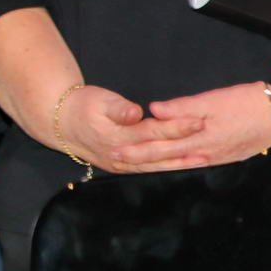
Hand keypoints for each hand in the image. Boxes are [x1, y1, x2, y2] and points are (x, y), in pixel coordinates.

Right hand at [51, 82, 211, 172]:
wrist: (61, 124)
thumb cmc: (82, 106)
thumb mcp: (98, 100)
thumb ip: (118, 108)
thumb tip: (134, 112)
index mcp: (118, 135)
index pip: (153, 131)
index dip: (176, 127)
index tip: (197, 121)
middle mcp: (122, 154)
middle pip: (159, 151)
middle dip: (185, 146)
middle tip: (209, 140)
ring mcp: (121, 164)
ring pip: (156, 165)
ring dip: (180, 163)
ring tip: (203, 159)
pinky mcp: (121, 168)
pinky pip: (148, 170)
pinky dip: (166, 169)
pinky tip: (180, 166)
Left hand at [118, 81, 270, 169]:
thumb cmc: (246, 102)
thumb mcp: (213, 100)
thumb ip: (182, 107)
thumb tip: (153, 111)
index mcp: (199, 138)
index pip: (162, 145)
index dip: (138, 148)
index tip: (116, 149)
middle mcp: (205, 152)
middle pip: (167, 157)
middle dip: (141, 159)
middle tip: (116, 159)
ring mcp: (216, 157)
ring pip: (180, 163)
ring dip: (157, 165)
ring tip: (136, 166)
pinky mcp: (225, 156)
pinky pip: (195, 164)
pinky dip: (178, 165)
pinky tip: (171, 166)